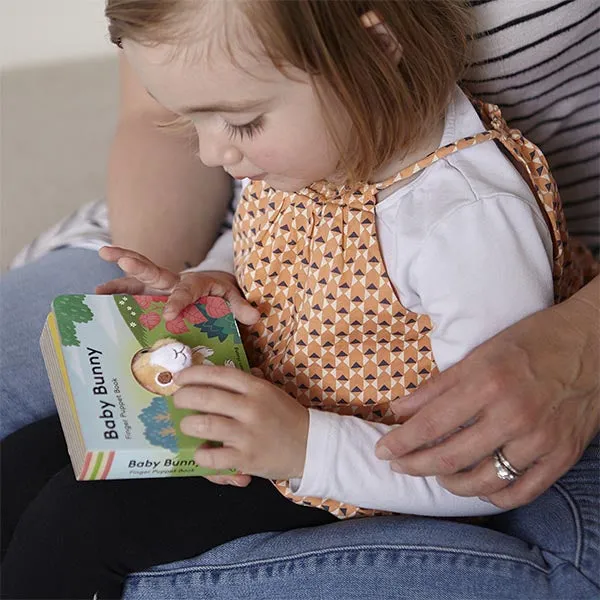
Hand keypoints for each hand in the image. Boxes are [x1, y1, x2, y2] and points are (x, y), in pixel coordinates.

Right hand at [96, 246, 259, 323]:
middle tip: (115, 256)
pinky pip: (132, 290)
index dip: (178, 302)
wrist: (215, 284)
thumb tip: (254, 317)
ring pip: (138, 279)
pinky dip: (115, 292)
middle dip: (137, 264)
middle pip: (155, 272)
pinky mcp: (151, 292)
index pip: (186, 291)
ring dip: (117, 279)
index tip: (169, 314)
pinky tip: (97, 299)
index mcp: (196, 283)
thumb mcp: (234, 298)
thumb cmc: (223, 293)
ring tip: (95, 288)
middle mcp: (174, 281)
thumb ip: (241, 307)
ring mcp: (160, 287)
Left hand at [173, 365, 308, 480]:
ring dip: (188, 424)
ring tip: (187, 425)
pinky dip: (201, 455)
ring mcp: (248, 434)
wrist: (311, 446)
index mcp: (256, 388)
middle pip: (205, 396)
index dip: (194, 373)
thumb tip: (214, 375)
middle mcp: (251, 408)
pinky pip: (213, 457)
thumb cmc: (285, 417)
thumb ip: (245, 383)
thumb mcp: (270, 392)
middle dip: (183, 397)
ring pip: (205, 424)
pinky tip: (202, 452)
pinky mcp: (246, 459)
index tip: (180, 377)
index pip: (219, 374)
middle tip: (178, 400)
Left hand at [375, 279, 599, 508]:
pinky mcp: (562, 455)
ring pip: (484, 482)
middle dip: (416, 466)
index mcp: (487, 383)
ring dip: (452, 484)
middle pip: (452, 458)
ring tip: (437, 473)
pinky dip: (494, 497)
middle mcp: (513, 415)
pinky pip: (522, 492)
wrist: (591, 343)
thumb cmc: (530, 341)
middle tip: (399, 466)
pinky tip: (479, 487)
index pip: (432, 425)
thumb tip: (399, 410)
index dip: (402, 443)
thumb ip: (437, 387)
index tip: (382, 451)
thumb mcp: (479, 354)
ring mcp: (541, 439)